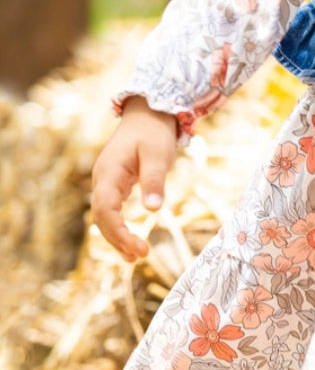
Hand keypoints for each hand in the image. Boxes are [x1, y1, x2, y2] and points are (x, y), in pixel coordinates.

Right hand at [90, 96, 178, 260]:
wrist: (149, 112)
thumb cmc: (154, 132)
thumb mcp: (157, 155)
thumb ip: (154, 181)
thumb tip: (154, 210)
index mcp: (109, 172)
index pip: (106, 209)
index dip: (119, 232)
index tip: (138, 249)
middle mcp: (102, 179)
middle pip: (101, 217)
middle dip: (117, 239)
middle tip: (140, 256)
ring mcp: (106, 181)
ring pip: (104, 216)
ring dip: (116, 237)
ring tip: (135, 257)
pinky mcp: (115, 183)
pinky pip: (110, 209)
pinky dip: (118, 227)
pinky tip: (130, 242)